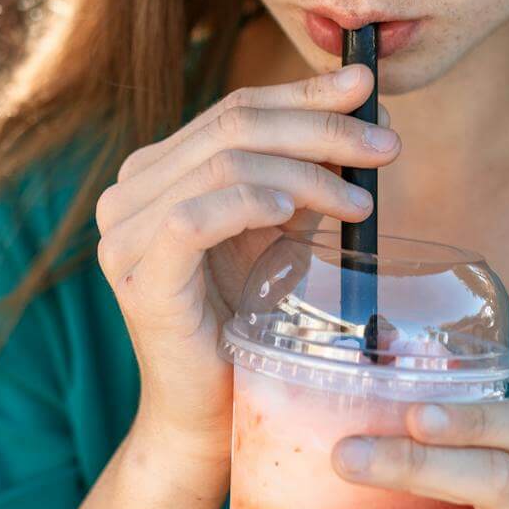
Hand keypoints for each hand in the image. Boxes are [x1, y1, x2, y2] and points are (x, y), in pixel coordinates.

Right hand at [93, 62, 395, 474]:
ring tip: (360, 200)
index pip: (236, 109)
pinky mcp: (136, 275)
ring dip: (304, 171)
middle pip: (233, 125)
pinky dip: (250, 203)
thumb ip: (305, 173)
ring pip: (223, 163)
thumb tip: (365, 107)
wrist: (207, 417)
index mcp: (157, 171)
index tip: (370, 90)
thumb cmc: (244, 326)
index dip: (306, 93)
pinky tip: (294, 211)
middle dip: (319, 127)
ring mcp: (123, 233)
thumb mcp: (278, 234)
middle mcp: (129, 191)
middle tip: (385, 145)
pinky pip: (192, 216)